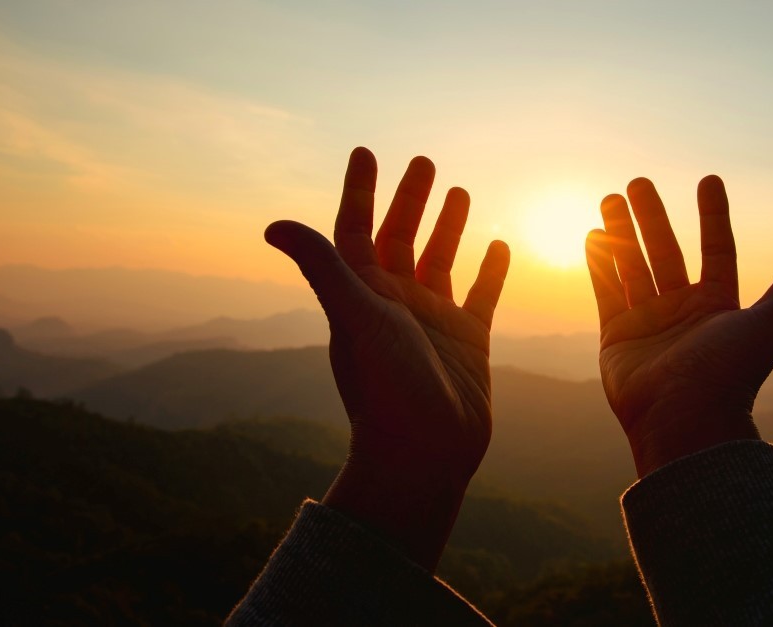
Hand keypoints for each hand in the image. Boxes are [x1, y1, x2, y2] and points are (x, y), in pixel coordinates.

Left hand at [265, 147, 509, 569]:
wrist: (424, 453)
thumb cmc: (385, 388)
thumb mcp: (355, 318)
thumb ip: (322, 267)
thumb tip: (272, 225)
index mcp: (362, 294)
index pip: (355, 229)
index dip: (359, 191)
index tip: (366, 152)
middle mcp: (395, 304)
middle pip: (400, 238)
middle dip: (410, 199)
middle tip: (424, 161)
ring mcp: (433, 322)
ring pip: (441, 260)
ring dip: (448, 226)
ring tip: (459, 189)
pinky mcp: (468, 342)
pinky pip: (481, 296)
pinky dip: (491, 270)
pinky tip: (500, 244)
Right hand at [585, 176, 772, 477]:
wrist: (686, 420)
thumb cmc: (733, 372)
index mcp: (719, 307)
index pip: (717, 251)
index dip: (713, 217)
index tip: (708, 180)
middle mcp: (682, 313)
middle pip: (666, 252)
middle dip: (652, 217)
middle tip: (638, 181)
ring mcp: (647, 324)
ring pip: (632, 267)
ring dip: (621, 232)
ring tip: (610, 198)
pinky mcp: (616, 338)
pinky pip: (606, 292)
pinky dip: (599, 263)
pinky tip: (593, 234)